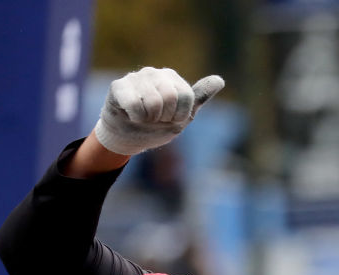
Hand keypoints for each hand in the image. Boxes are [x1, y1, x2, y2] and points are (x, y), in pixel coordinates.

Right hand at [93, 67, 223, 155]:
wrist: (128, 137)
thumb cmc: (156, 125)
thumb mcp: (182, 115)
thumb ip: (199, 97)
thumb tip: (220, 80)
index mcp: (171, 78)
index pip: (187, 97)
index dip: (180, 115)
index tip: (171, 118)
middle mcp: (154, 73)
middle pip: (171, 97)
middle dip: (165, 116)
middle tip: (156, 118)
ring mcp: (135, 77)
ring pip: (153, 102)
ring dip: (150, 118)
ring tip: (144, 117)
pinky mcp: (118, 86)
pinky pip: (136, 105)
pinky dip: (136, 118)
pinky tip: (131, 115)